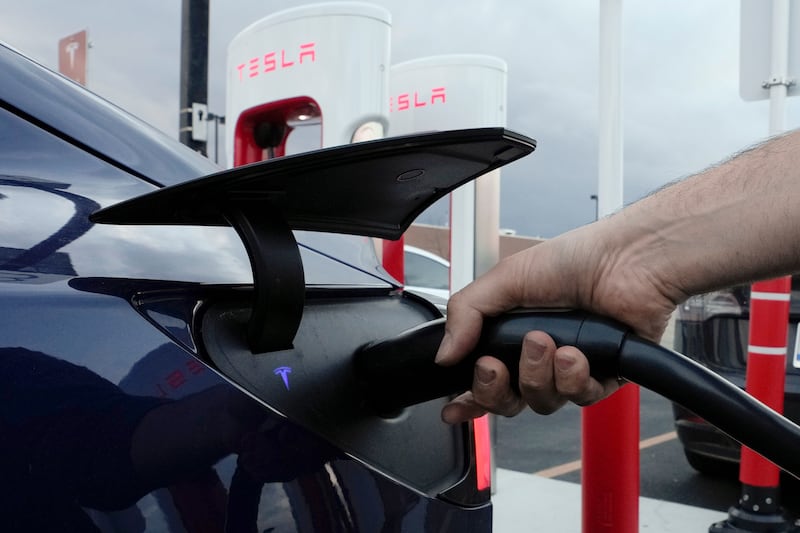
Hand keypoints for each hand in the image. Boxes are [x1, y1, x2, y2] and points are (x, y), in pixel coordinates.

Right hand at [435, 220, 678, 422]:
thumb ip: (466, 314)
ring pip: (542, 401)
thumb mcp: (504, 279)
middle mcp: (539, 355)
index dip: (469, 397)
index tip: (453, 408)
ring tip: (547, 343)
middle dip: (495, 389)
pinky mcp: (603, 377)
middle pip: (508, 400)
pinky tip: (575, 354)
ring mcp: (570, 368)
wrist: (627, 259)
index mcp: (511, 333)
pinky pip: (580, 399)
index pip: (483, 377)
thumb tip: (443, 354)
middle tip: (495, 366)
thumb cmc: (573, 259)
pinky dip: (574, 378)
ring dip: (538, 375)